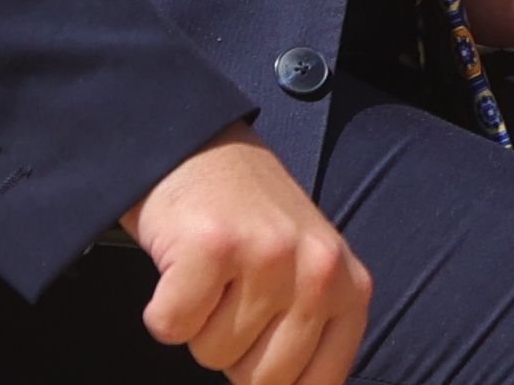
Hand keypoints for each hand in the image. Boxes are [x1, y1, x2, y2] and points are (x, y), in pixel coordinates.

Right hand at [124, 129, 368, 384]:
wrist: (202, 152)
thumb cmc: (252, 229)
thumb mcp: (306, 280)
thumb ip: (309, 338)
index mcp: (350, 288)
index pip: (319, 384)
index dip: (276, 384)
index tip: (254, 363)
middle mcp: (319, 271)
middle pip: (262, 380)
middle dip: (233, 354)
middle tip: (232, 301)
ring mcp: (267, 256)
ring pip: (211, 355)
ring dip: (199, 325)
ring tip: (214, 274)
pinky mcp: (213, 246)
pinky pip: (172, 327)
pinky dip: (163, 307)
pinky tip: (184, 265)